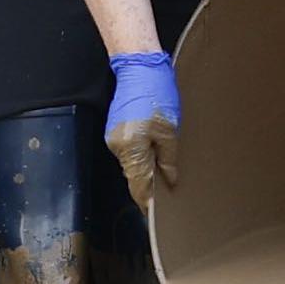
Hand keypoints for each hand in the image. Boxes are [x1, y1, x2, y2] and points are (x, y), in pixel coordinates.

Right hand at [102, 50, 181, 202]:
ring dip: (148, 169)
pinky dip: (143, 155)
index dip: (148, 203)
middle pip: (135, 176)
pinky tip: (156, 153)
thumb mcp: (169, 130)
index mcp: (131, 149)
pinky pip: (132, 151)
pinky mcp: (117, 128)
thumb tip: (169, 181)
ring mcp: (115, 137)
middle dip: (150, 186)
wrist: (139, 66)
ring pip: (133, 163)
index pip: (139, 186)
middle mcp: (117, 146)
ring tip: (166, 172)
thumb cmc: (156, 94)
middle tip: (169, 194)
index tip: (157, 217)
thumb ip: (168, 159)